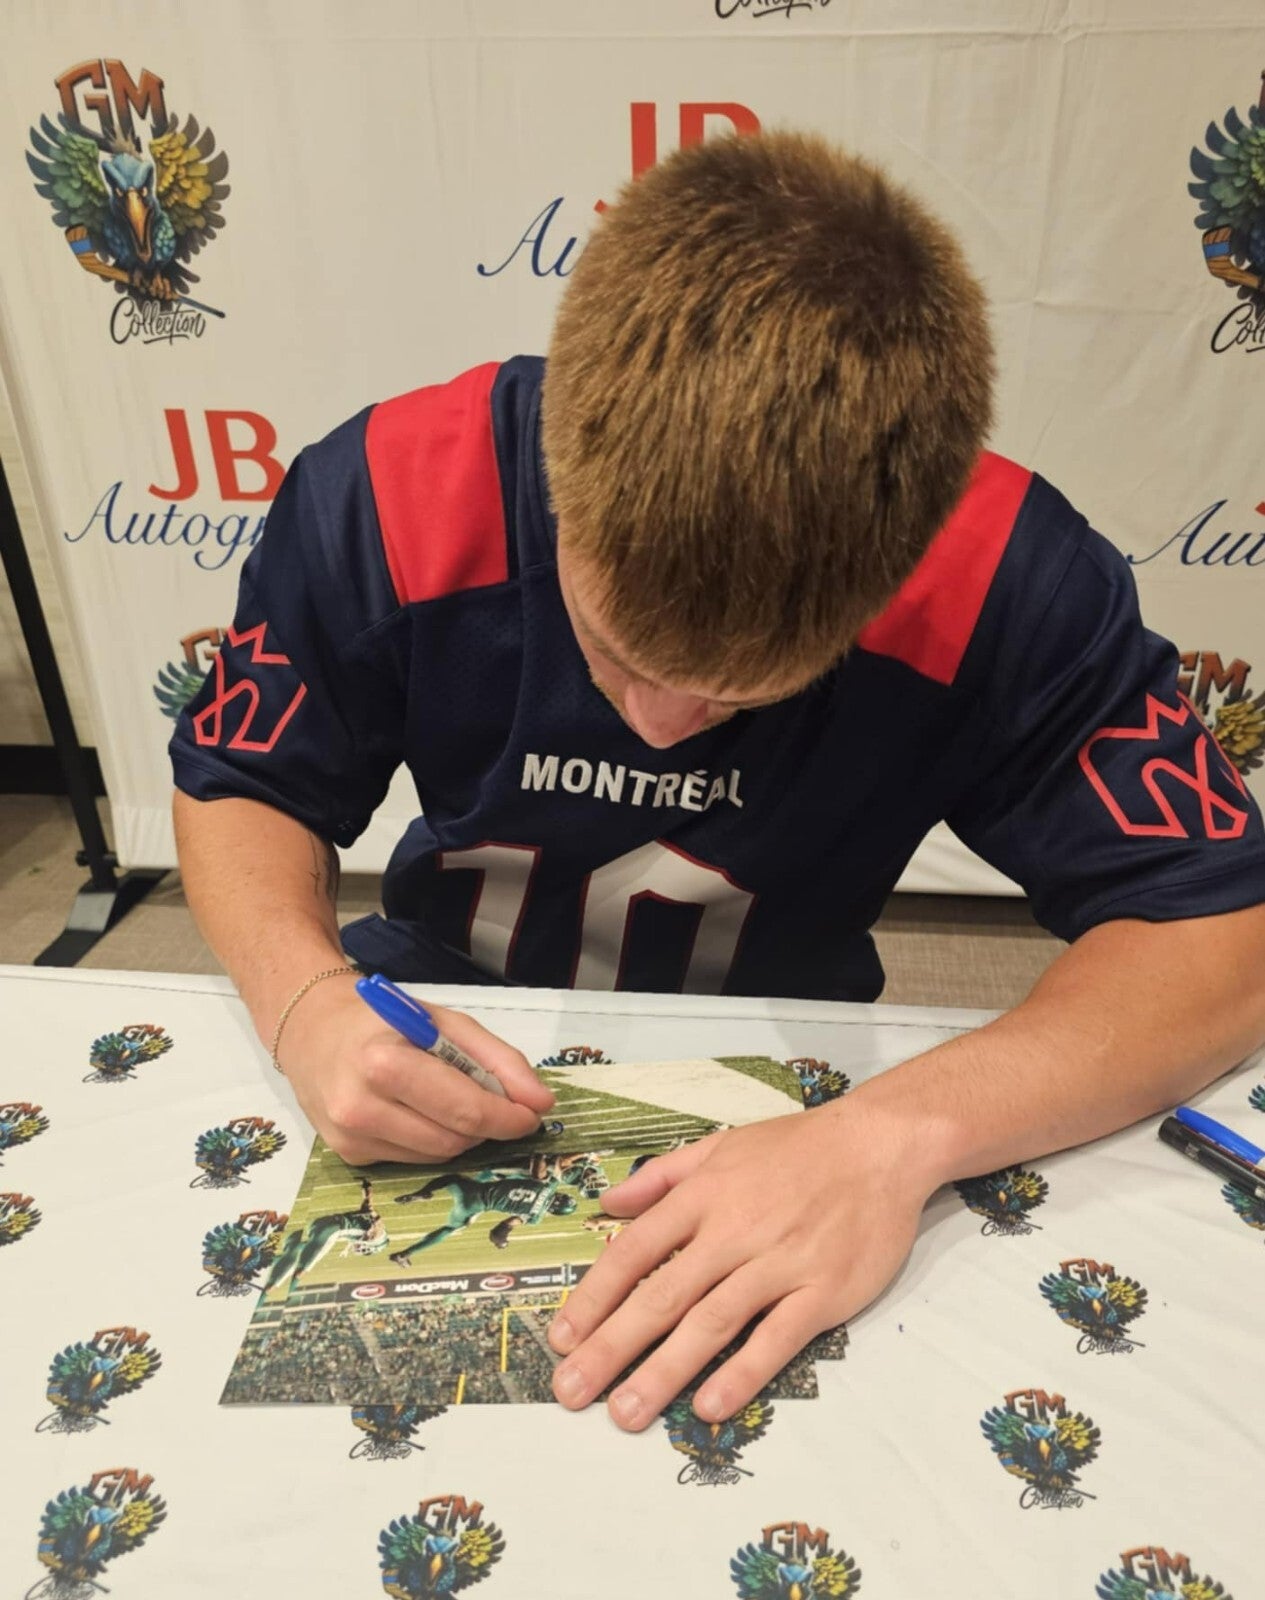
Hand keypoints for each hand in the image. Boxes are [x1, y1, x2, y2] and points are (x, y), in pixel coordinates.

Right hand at [276, 975, 553, 1163]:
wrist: (311, 1032)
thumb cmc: (384, 1021)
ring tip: (452, 1101)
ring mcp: (350, 1138)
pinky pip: (413, 1159)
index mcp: (384, 1063)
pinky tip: (420, 1113)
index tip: (533, 1113)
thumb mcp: (445, 1022)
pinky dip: (432, 1141)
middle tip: (497, 1104)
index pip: (464, 1110)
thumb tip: (541, 1102)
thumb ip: (498, 1060)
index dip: (508, 1117)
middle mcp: (360, 1107)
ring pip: (437, 1156)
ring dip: (461, 1136)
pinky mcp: (348, 1156)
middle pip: (454, 1140)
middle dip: (487, 1126)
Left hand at [546, 1091, 933, 1428]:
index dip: (594, 1297)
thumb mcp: (721, 1144)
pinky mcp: (822, 1291)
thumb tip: (607, 1201)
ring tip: (626, 1414)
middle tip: (572, 1392)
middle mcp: (733, 1231)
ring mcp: (778, 1263)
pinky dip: (742, 1373)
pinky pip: (776, 1339)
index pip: (634, 1252)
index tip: (561, 1338)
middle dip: (612, 1347)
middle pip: (662, 1296)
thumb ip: (662, 1175)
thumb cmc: (797, 1147)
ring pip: (711, 1323)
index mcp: (703, 1196)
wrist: (880, 1144)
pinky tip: (708, 1405)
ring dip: (664, 1371)